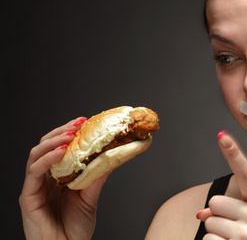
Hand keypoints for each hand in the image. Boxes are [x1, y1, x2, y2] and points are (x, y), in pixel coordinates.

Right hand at [19, 117, 109, 239]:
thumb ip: (97, 176)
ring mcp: (35, 187)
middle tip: (78, 123)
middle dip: (61, 131)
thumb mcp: (90, 196)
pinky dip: (46, 159)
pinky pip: (34, 172)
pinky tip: (60, 152)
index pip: (59, 147)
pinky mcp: (28, 197)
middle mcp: (44, 179)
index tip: (85, 121)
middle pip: (45, 146)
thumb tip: (112, 156)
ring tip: (69, 134)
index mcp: (57, 177)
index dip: (69, 132)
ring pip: (36, 154)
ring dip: (53, 141)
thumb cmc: (75, 229)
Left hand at [197, 132, 246, 239]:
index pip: (246, 173)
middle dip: (219, 216)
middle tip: (237, 233)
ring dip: (216, 234)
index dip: (233, 153)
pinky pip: (207, 239)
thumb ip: (231, 210)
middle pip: (215, 201)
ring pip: (208, 221)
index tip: (222, 134)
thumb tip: (200, 213)